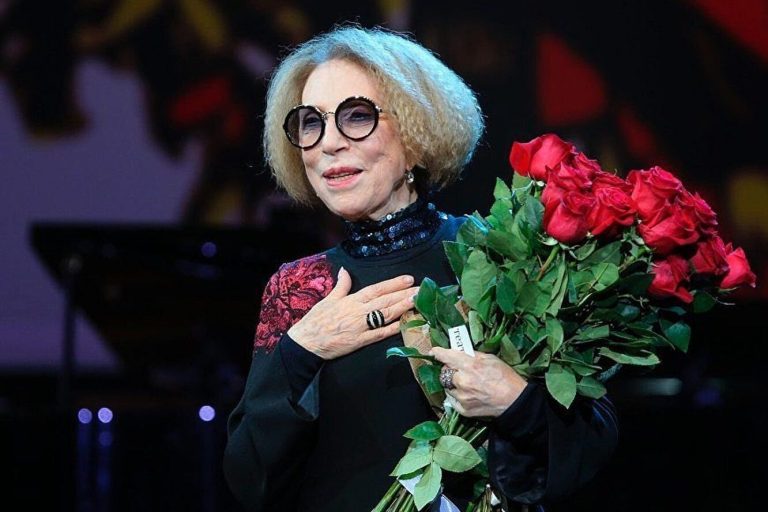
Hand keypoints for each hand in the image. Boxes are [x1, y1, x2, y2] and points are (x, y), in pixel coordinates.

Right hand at [288, 268, 419, 359]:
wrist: (306, 342)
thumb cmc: (316, 320)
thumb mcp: (328, 299)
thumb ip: (341, 286)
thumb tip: (345, 271)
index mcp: (351, 300)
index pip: (376, 289)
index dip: (393, 284)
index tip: (408, 279)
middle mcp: (358, 312)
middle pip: (385, 301)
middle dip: (404, 294)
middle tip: (420, 289)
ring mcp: (360, 327)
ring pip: (385, 315)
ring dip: (402, 308)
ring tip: (416, 302)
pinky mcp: (360, 342)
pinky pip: (379, 334)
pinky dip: (392, 329)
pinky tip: (404, 324)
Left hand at [430, 347, 527, 417]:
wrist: (515, 401)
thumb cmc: (506, 377)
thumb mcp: (490, 358)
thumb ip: (472, 355)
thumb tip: (460, 352)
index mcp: (470, 366)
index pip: (447, 357)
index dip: (438, 353)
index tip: (433, 352)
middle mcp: (462, 381)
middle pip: (444, 373)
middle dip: (450, 370)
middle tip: (460, 370)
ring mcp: (462, 396)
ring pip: (447, 386)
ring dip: (453, 383)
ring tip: (467, 384)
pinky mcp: (463, 409)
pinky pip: (452, 399)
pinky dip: (457, 395)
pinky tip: (467, 393)